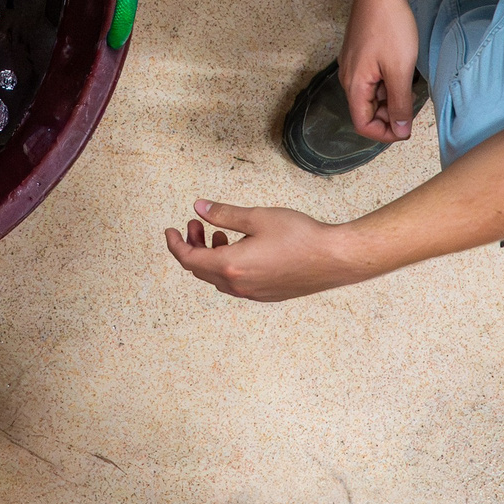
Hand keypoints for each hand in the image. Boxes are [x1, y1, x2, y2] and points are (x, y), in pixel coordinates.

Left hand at [163, 199, 363, 301]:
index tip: (170, 230)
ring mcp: (253, 293)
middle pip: (201, 270)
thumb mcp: (258, 217)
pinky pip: (235, 284)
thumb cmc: (300, 236)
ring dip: (210, 257)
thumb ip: (224, 214)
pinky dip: (227, 266)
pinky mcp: (266, 295)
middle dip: (192, 247)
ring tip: (218, 235)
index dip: (175, 244)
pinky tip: (239, 249)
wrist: (334, 259)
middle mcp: (239, 285)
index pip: (189, 259)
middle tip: (194, 226)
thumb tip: (199, 208)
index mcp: (232, 266)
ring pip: (218, 278)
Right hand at [338, 0, 420, 142]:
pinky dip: (387, 83)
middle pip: (366, 111)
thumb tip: (400, 130)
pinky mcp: (360, 53)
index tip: (406, 129)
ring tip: (410, 86)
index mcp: (354, 84)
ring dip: (390, 98)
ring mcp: (353, 64)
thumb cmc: (389, 26)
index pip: (363, 124)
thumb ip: (400, 103)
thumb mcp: (400, 70)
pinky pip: (371, 79)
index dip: (384, 133)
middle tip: (413, 106)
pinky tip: (402, 71)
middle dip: (389, 115)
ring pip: (370, 94)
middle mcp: (348, 77)